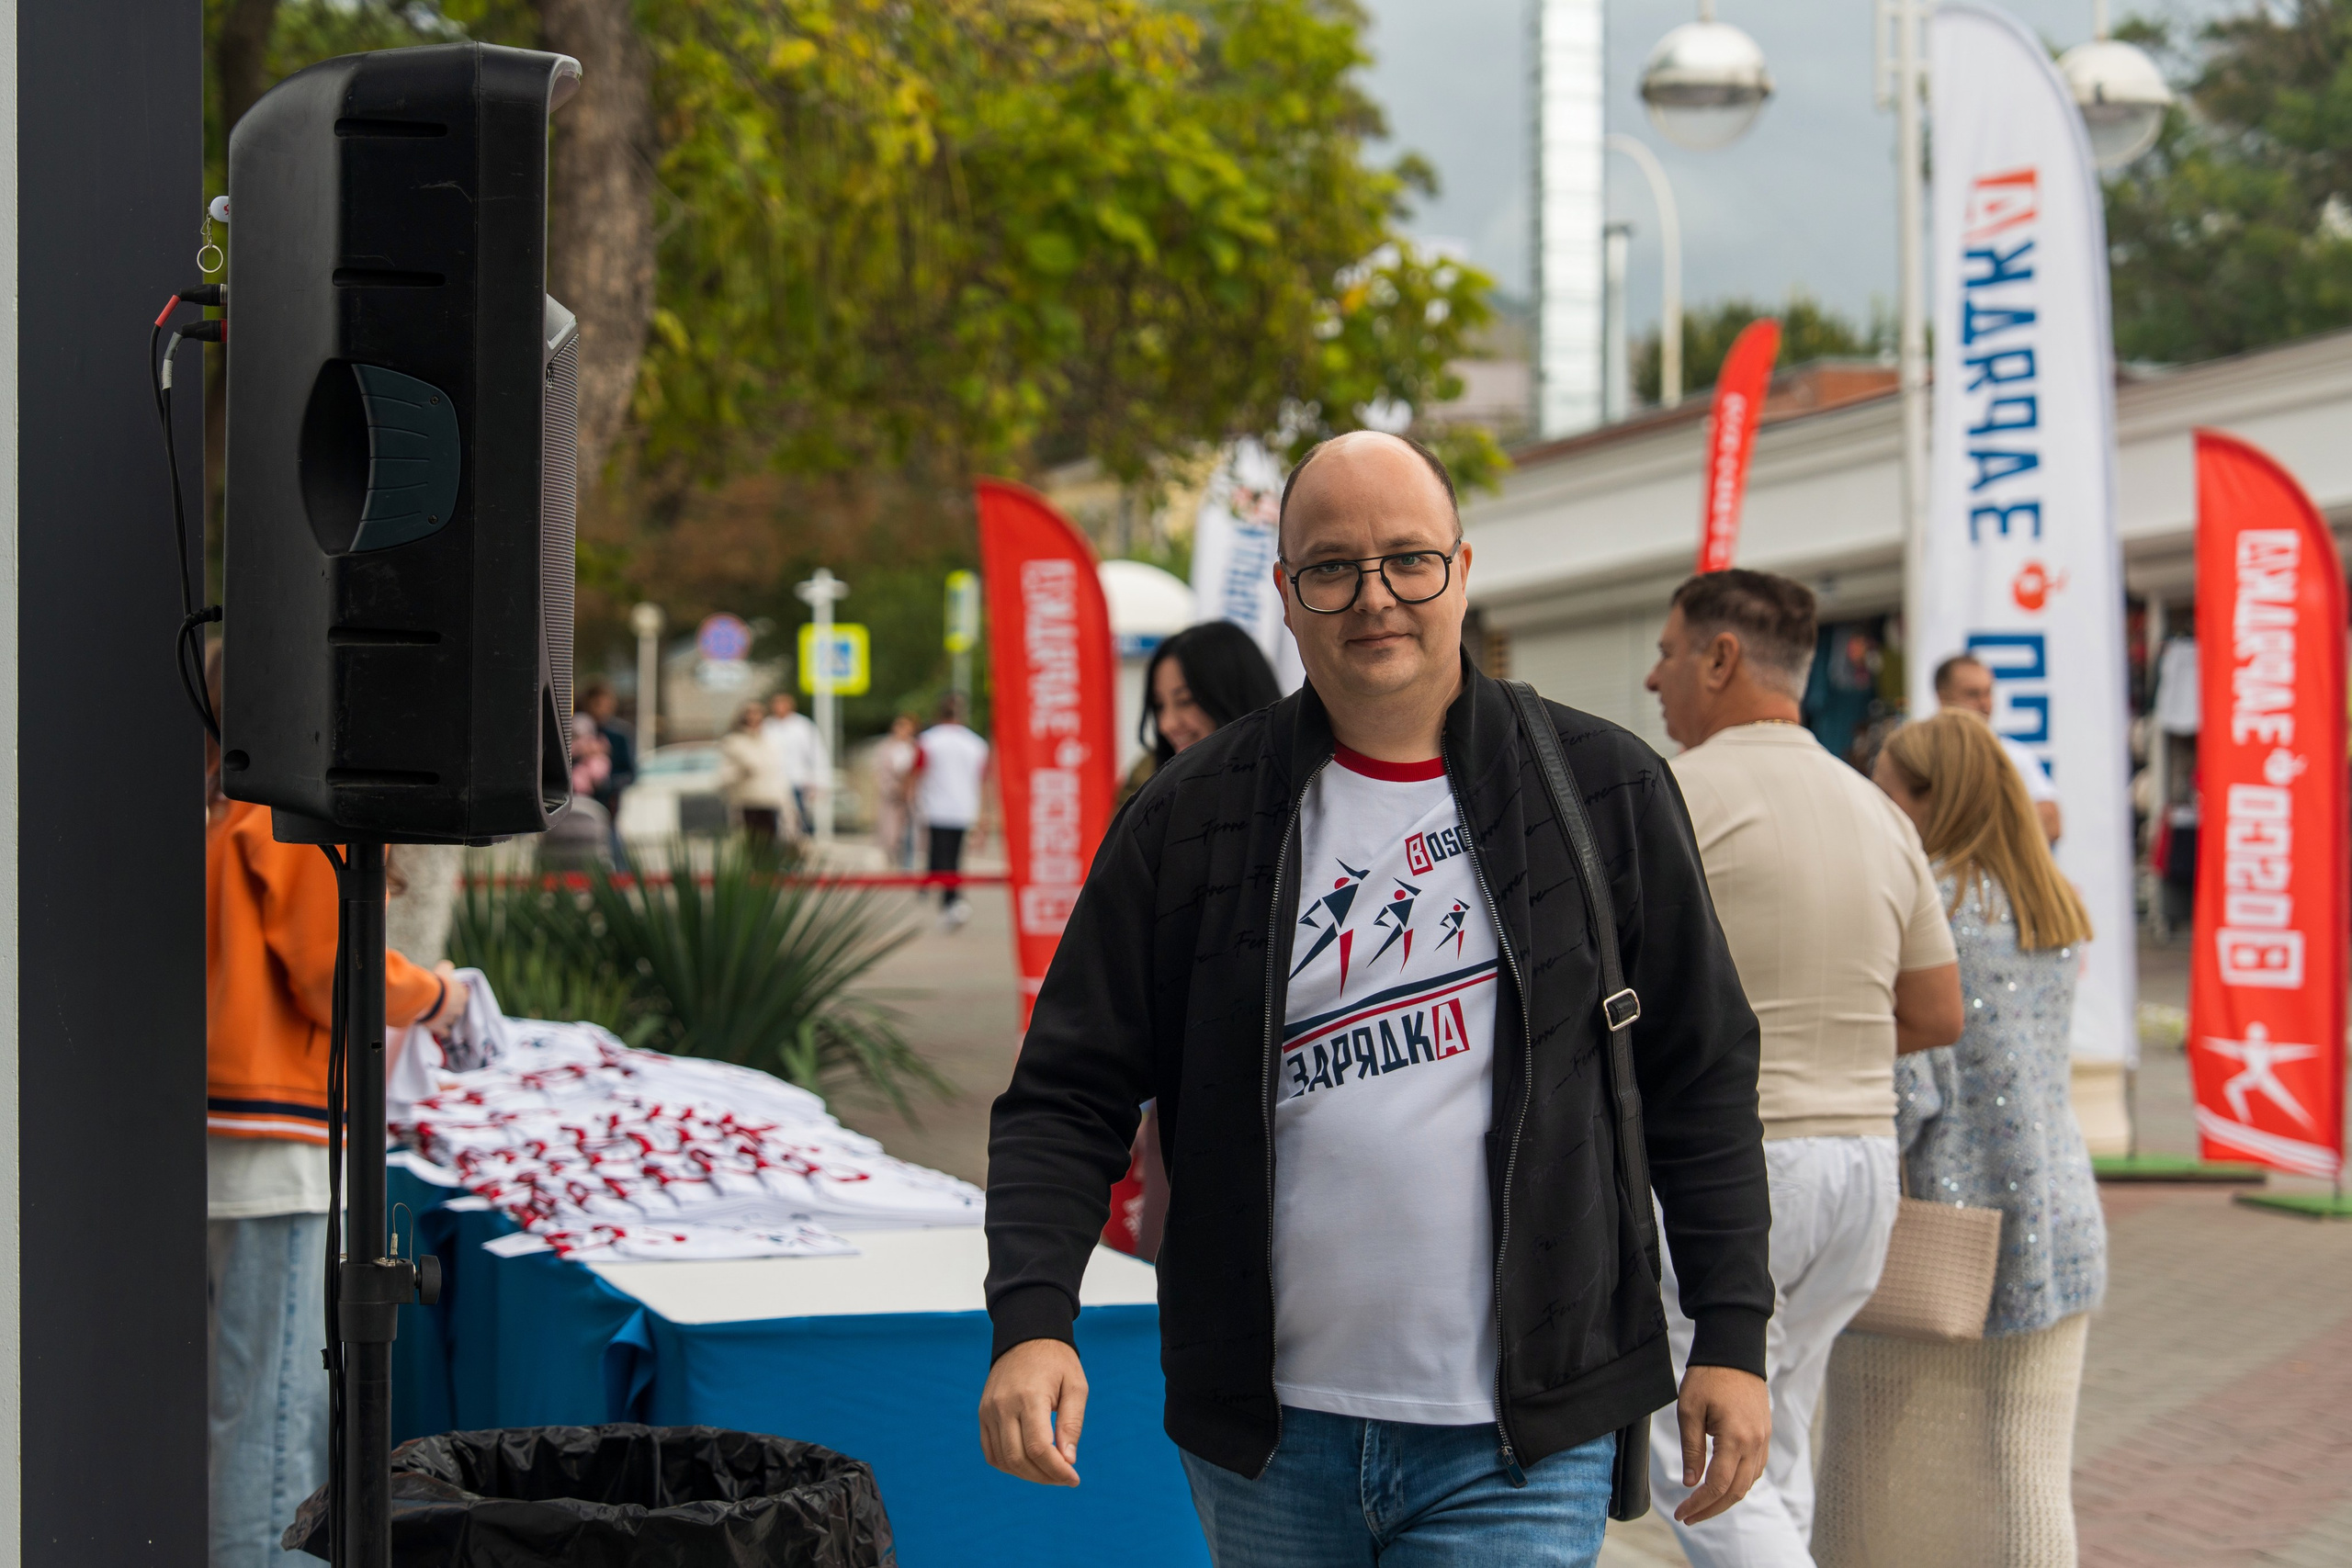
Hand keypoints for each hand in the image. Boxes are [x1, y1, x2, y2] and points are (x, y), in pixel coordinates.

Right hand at [425, 960, 470, 1037]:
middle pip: (457, 1009)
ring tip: (436, 1015)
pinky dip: (440, 1031)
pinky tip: (436, 1028)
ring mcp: (452, 1019)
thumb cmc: (437, 983)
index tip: (447, 995)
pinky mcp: (441, 1028)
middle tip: (440, 1004)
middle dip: (450, 1007)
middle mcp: (460, 1008)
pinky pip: (444, 1032)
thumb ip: (447, 967)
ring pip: (451, 1020)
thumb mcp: (443, 969)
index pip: (463, 995)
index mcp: (463, 994)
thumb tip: (449, 966)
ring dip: (445, 1018)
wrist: (429, 999)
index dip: (455, 995)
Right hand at [978, 1337, 1086, 1485]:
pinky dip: (1008, 1464)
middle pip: (1018, 1458)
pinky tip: (1028, 1464)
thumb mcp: (1076, 1386)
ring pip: (1003, 1459)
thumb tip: (1068, 1460)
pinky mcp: (983, 1413)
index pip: (1039, 1448)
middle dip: (1044, 1476)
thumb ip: (1072, 1424)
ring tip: (1049, 1471)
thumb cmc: (1057, 1362)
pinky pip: (990, 1451)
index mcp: (1030, 1396)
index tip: (1074, 1479)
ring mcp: (989, 1410)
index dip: (1057, 1470)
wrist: (1026, 1336)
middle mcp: (1004, 1405)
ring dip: (1027, 1474)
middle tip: (1064, 1477)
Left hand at [1673, 1363, 1769, 1524]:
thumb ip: (1692, 1449)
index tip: (1681, 1514)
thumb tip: (1691, 1483)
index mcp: (1735, 1438)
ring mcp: (1763, 1440)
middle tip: (1688, 1517)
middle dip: (1711, 1509)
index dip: (1699, 1504)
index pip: (1718, 1485)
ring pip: (1749, 1483)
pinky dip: (1739, 1482)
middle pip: (1736, 1491)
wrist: (1734, 1351)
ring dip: (1726, 1499)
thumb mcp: (1689, 1410)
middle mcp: (1755, 1444)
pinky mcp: (1764, 1434)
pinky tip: (1722, 1485)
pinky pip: (1756, 1469)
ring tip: (1702, 1505)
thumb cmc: (1708, 1376)